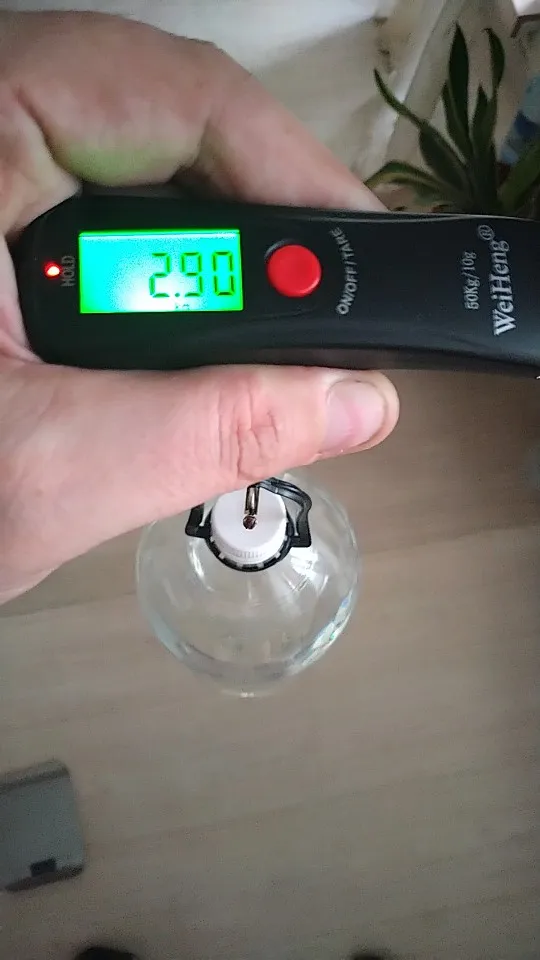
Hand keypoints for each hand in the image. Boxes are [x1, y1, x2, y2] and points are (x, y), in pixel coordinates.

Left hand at [0, 10, 398, 602]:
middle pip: (155, 122)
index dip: (287, 165)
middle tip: (320, 306)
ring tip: (260, 327)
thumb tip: (354, 402)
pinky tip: (174, 329)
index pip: (165, 93)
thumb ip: (209, 432)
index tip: (357, 250)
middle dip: (252, 219)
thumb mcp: (43, 474)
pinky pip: (87, 204)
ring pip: (127, 164)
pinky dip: (151, 268)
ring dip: (204, 250)